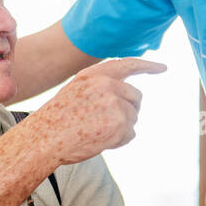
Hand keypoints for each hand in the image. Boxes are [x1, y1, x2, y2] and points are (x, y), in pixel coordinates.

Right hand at [24, 57, 166, 165]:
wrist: (43, 139)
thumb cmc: (55, 121)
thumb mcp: (75, 92)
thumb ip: (99, 88)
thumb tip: (127, 96)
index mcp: (94, 75)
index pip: (127, 65)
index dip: (146, 66)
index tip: (162, 67)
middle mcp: (107, 85)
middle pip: (136, 96)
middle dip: (128, 111)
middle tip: (106, 124)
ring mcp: (115, 104)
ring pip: (133, 117)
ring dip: (120, 128)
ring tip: (95, 133)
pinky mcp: (120, 124)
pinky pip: (130, 134)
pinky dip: (119, 140)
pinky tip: (99, 140)